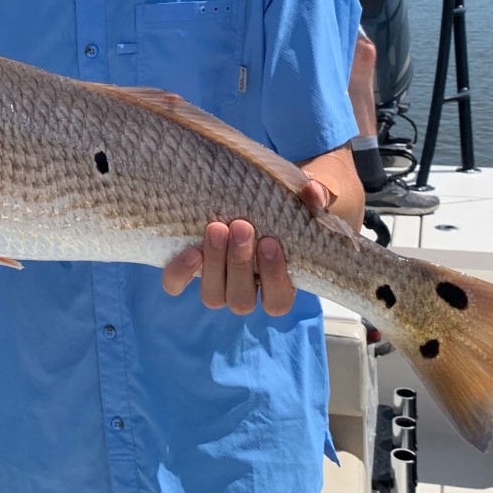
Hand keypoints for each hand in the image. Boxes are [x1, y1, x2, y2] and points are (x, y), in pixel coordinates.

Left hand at [161, 183, 324, 314]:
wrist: (254, 197)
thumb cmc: (285, 206)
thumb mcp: (304, 200)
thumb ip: (316, 196)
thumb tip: (313, 190)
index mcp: (278, 286)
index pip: (277, 302)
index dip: (273, 278)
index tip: (270, 242)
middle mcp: (245, 292)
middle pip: (241, 300)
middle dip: (240, 263)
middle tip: (241, 226)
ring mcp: (216, 285)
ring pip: (212, 295)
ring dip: (214, 264)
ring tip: (217, 228)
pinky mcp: (189, 272)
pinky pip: (176, 284)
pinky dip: (180, 273)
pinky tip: (191, 250)